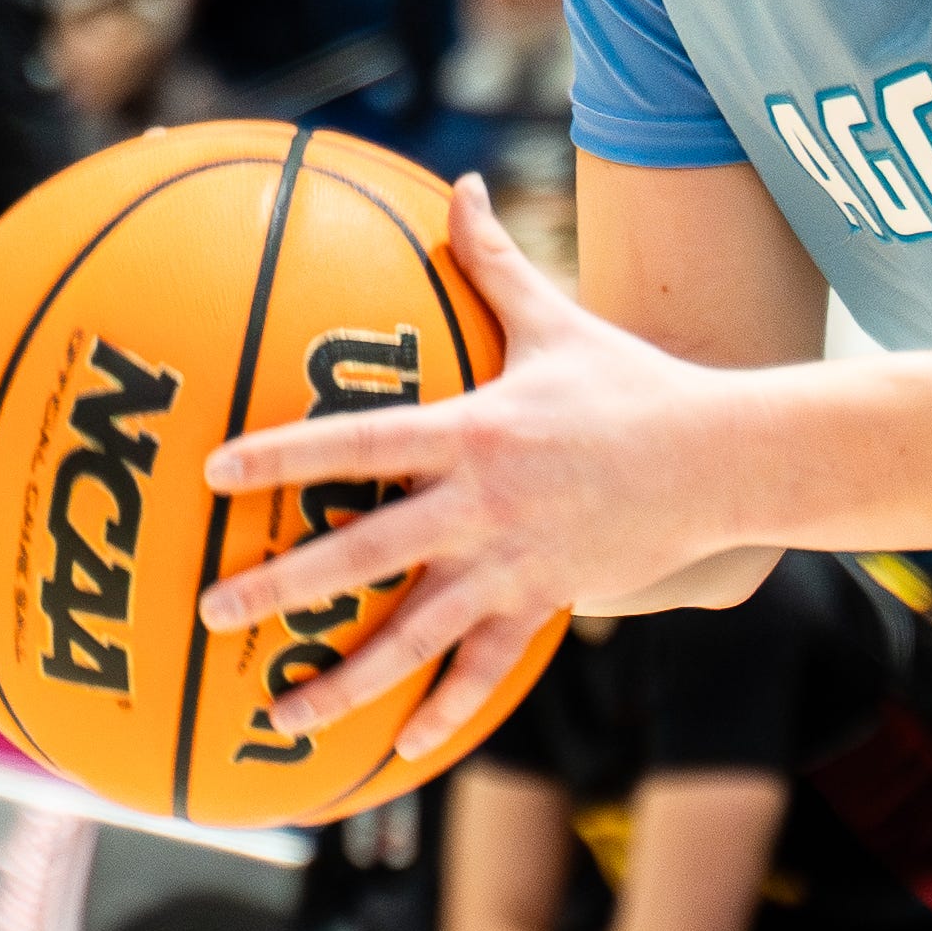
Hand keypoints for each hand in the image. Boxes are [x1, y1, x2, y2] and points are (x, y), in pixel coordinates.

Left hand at [194, 174, 717, 748]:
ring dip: (345, 680)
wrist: (718, 461)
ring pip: (415, 636)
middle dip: (285, 586)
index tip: (218, 473)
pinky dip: (442, 709)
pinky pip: (485, 669)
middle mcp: (482, 507)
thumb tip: (460, 181)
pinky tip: (397, 748)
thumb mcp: (555, 319)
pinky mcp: (543, 604)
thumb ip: (493, 258)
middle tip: (212, 609)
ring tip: (279, 717)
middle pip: (366, 554)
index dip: (287, 454)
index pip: (361, 444)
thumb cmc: (629, 384)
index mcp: (473, 433)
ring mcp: (512, 565)